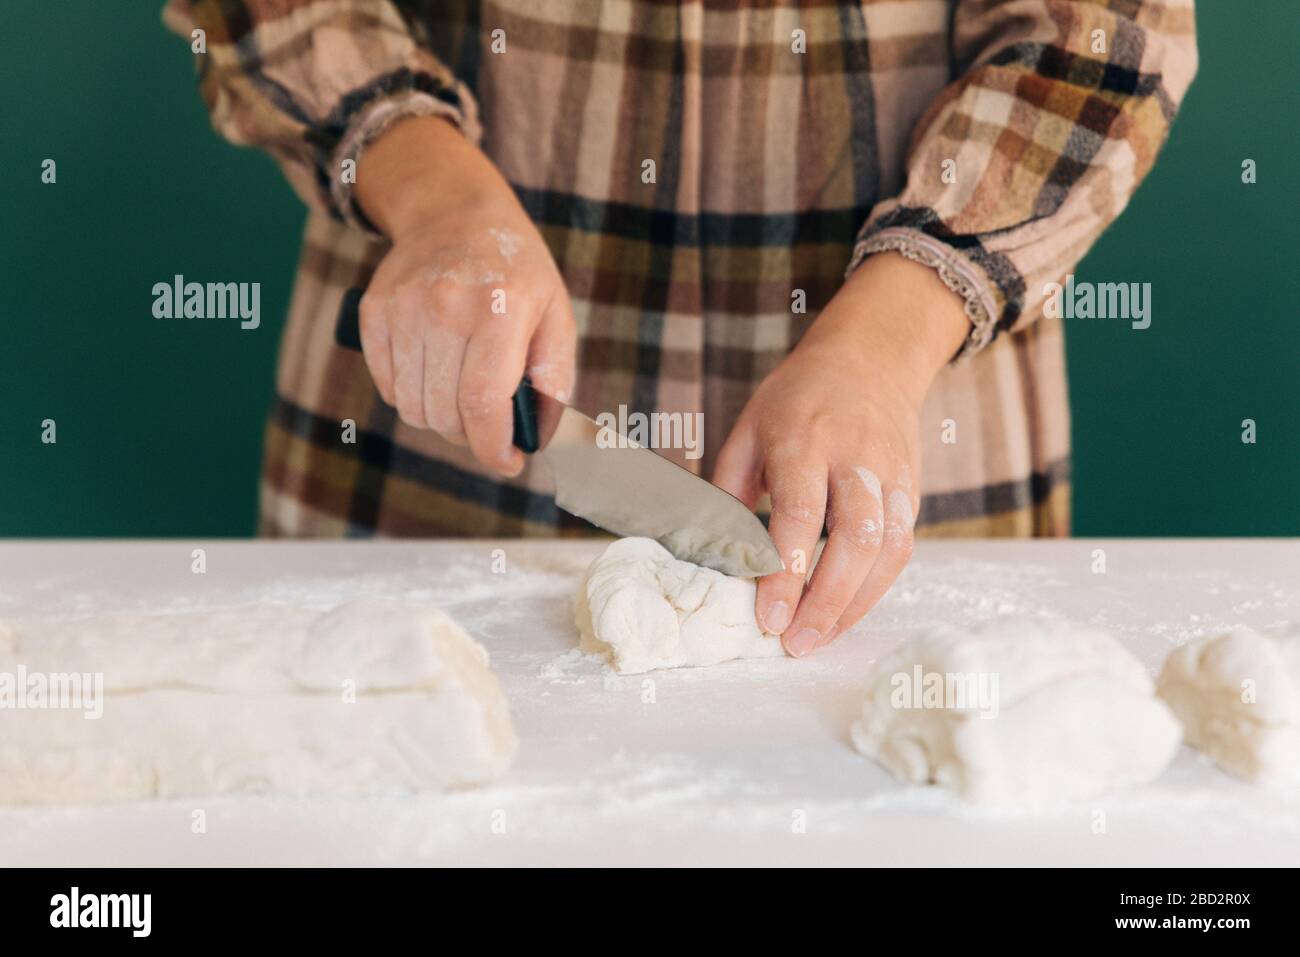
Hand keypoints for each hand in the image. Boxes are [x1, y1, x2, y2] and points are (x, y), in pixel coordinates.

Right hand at [354, 117, 574, 475]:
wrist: (455, 212)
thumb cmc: (517, 274)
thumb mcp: (556, 316)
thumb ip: (554, 382)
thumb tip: (538, 441)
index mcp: (499, 310)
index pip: (483, 404)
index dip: (493, 449)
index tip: (508, 463)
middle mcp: (445, 308)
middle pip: (444, 414)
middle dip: (471, 435)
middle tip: (488, 422)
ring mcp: (402, 309)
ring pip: (412, 408)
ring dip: (439, 417)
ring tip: (462, 393)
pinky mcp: (373, 312)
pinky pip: (388, 386)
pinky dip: (411, 394)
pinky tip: (435, 370)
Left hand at [713, 252, 968, 655]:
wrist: (870, 359)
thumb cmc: (796, 400)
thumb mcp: (748, 429)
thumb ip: (730, 491)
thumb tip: (711, 556)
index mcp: (804, 438)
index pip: (800, 513)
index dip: (785, 571)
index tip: (767, 618)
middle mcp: (854, 456)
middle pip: (854, 537)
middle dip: (826, 599)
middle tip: (795, 643)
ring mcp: (890, 473)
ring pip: (888, 549)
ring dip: (855, 604)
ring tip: (818, 639)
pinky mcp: (911, 490)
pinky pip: (901, 547)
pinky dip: (875, 589)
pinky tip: (844, 613)